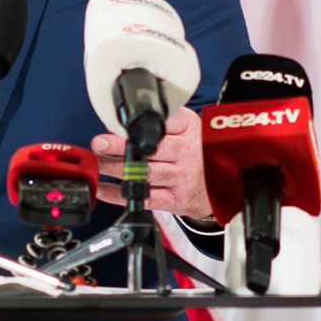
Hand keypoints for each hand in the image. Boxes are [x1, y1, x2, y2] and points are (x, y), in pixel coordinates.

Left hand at [93, 105, 215, 223]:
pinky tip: (104, 189)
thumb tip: (117, 124)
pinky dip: (120, 195)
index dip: (139, 123)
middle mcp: (186, 152)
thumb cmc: (197, 152)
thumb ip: (158, 124)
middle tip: (100, 142)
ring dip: (118, 168)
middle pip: (152, 148)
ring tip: (99, 163)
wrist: (221, 184)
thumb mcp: (185, 129)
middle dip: (122, 145)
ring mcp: (181, 177)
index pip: (163, 121)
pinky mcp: (175, 199)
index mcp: (188, 129)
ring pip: (146, 173)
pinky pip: (145, 198)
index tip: (118, 122)